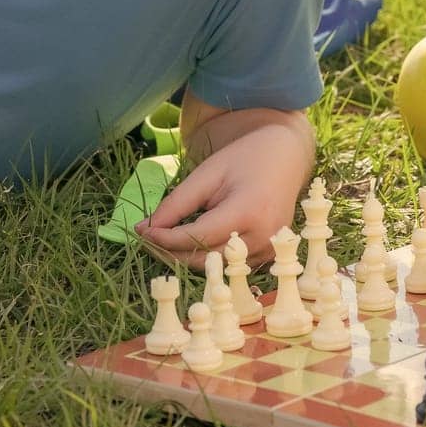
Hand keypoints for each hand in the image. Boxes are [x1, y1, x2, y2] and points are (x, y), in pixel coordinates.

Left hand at [135, 119, 312, 268]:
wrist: (285, 159)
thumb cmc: (244, 160)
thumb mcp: (208, 174)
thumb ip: (178, 203)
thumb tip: (146, 229)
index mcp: (248, 211)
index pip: (198, 237)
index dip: (166, 239)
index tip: (141, 232)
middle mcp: (262, 237)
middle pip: (205, 259)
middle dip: (171, 252)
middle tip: (147, 239)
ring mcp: (269, 250)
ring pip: (216, 267)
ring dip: (187, 258)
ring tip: (164, 241)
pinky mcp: (269, 257)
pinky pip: (230, 266)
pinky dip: (207, 258)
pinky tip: (190, 244)